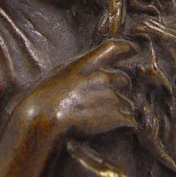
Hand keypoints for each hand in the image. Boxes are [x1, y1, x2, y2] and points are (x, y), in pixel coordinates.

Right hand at [21, 39, 136, 140]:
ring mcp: (112, 97)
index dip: (126, 48)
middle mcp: (103, 77)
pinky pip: (129, 120)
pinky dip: (122, 124)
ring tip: (99, 120)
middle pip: (124, 80)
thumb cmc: (44, 99)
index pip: (113, 47)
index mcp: (87, 65)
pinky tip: (107, 129)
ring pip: (126, 103)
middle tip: (103, 102)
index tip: (132, 51)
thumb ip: (77, 70)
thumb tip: (86, 70)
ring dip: (118, 110)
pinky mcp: (117, 116)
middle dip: (117, 89)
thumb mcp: (58, 74)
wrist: (44, 120)